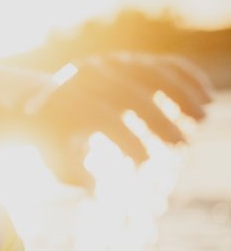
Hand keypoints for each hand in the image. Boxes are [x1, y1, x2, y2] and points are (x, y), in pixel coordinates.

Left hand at [27, 53, 213, 186]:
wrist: (44, 102)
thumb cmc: (56, 141)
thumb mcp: (55, 160)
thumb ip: (75, 173)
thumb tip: (97, 189)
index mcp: (68, 101)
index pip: (103, 120)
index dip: (127, 142)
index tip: (145, 164)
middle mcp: (88, 76)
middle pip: (130, 95)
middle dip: (158, 120)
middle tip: (181, 144)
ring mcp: (111, 64)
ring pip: (152, 72)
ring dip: (182, 93)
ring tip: (202, 118)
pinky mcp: (130, 60)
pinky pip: (163, 63)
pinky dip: (188, 76)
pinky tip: (207, 95)